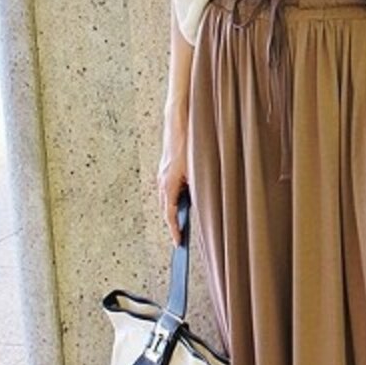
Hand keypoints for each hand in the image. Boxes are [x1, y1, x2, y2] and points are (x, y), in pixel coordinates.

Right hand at [157, 112, 187, 246]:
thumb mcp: (198, 167)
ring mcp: (162, 174)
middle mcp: (162, 180)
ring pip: (166, 199)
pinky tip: (183, 200)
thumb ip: (198, 186)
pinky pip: (168, 189)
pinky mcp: (165, 168)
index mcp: (169, 182)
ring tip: (182, 224)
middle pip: (166, 208)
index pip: (169, 213)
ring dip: (173, 210)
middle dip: (173, 224)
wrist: (178, 121)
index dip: (174, 230)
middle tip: (180, 239)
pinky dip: (174, 198)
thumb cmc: (189, 142)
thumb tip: (203, 203)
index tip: (178, 243)